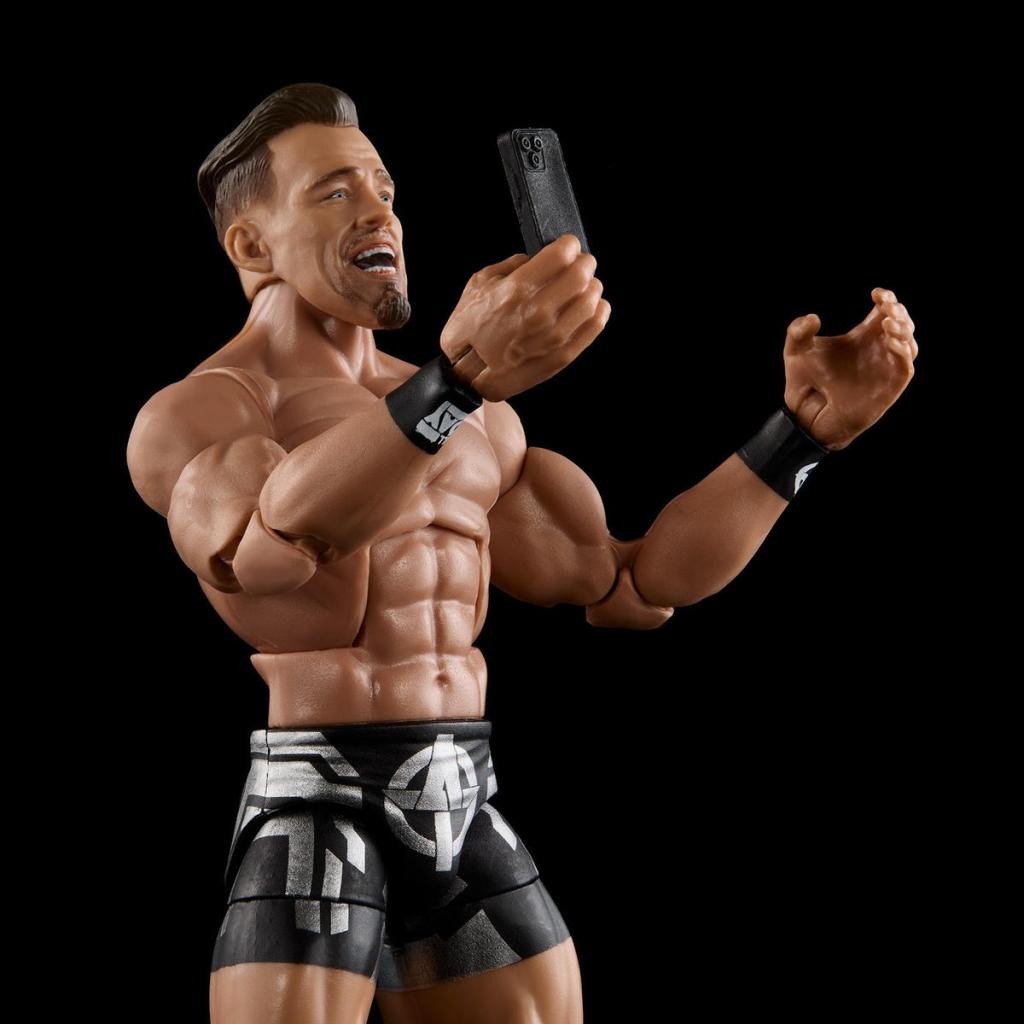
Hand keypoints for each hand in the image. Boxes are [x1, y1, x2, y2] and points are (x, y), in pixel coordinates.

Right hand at [439, 234, 610, 401]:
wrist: (468, 374)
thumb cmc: (470, 330)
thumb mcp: (478, 284)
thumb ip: (509, 266)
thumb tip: (533, 259)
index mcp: (517, 289)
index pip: (562, 254)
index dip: (568, 245)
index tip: (567, 246)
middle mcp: (539, 312)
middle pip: (582, 275)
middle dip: (584, 263)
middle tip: (581, 262)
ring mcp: (553, 336)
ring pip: (592, 300)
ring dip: (592, 287)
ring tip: (585, 286)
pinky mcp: (562, 355)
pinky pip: (594, 326)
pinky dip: (599, 310)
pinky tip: (594, 306)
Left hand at [782, 287, 918, 450]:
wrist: (807, 414)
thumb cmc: (805, 382)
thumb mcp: (795, 352)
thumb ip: (798, 331)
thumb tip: (811, 318)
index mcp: (862, 337)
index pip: (885, 311)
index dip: (886, 299)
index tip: (875, 293)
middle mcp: (877, 350)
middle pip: (902, 323)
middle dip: (898, 311)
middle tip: (885, 306)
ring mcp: (885, 368)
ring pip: (909, 343)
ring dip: (903, 329)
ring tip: (886, 321)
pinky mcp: (888, 387)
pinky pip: (906, 366)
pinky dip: (903, 351)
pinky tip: (889, 340)